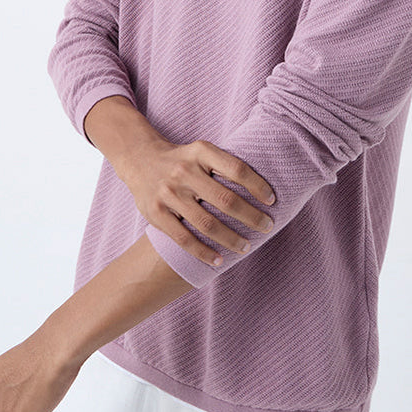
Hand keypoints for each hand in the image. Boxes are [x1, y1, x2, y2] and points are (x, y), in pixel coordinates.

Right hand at [114, 136, 275, 266]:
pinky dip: (203, 252)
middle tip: (267, 227)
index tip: (272, 201)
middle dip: (251, 217)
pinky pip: (183, 238)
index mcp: (200, 152)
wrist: (139, 159)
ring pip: (206, 223)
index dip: (258, 186)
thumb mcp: (201, 151)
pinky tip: (218, 260)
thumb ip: (225, 165)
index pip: (237, 169)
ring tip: (246, 247)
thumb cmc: (182, 159)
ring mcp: (168, 192)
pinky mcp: (155, 213)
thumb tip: (263, 190)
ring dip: (231, 239)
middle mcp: (184, 171)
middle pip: (226, 200)